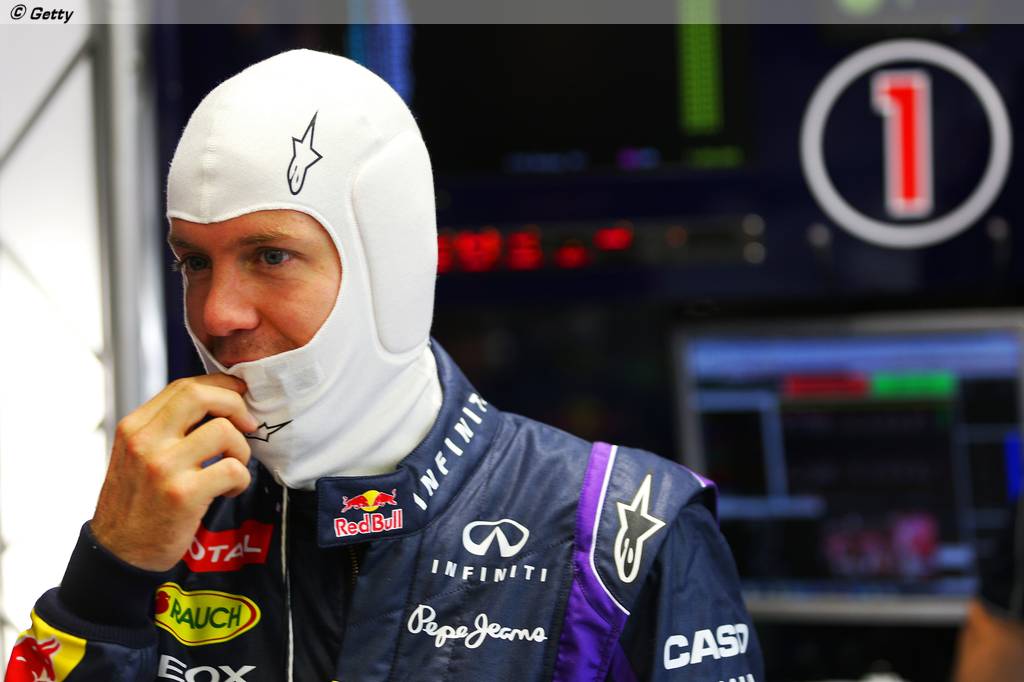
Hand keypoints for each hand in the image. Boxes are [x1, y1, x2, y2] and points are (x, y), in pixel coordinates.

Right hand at [90, 374, 258, 570]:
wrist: (119, 554)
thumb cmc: (138, 502)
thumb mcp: (137, 455)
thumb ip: (167, 428)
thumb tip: (218, 401)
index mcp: (134, 427)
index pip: (184, 387)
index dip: (221, 387)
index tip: (240, 395)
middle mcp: (145, 442)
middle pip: (201, 396)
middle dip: (236, 404)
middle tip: (249, 425)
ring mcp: (163, 467)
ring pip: (224, 432)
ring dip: (241, 450)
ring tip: (233, 467)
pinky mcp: (183, 495)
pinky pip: (233, 470)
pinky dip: (241, 479)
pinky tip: (230, 490)